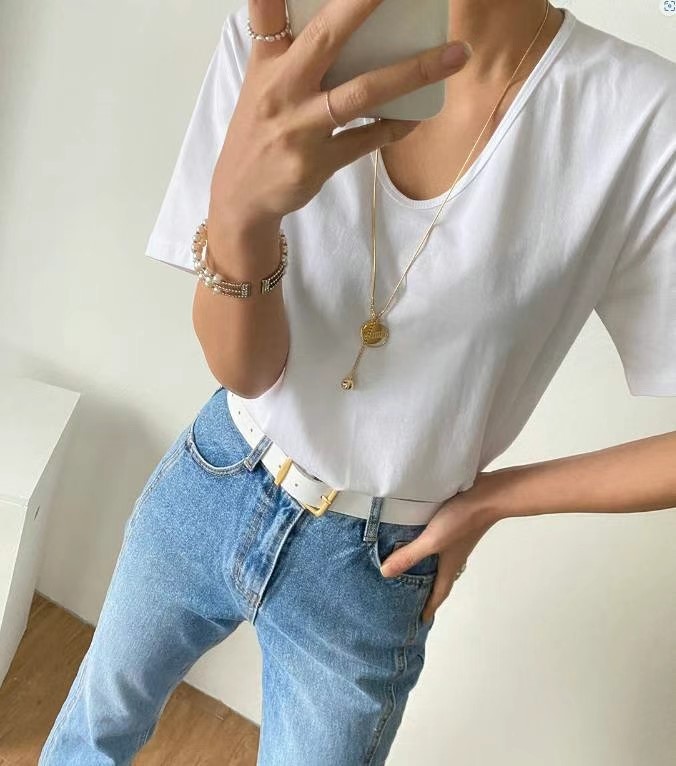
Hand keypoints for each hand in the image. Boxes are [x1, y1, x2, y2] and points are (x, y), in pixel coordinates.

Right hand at [210, 0, 471, 229]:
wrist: (241, 197)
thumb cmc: (260, 132)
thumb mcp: (262, 83)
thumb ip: (288, 46)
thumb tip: (330, 13)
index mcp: (267, 63)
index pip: (269, 8)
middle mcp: (282, 90)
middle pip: (327, 37)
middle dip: (364, 4)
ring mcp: (300, 128)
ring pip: (362, 94)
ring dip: (413, 72)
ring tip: (456, 55)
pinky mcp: (316, 163)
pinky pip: (368, 140)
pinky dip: (397, 126)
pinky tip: (418, 114)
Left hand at [379, 471, 502, 623]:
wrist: (486, 494)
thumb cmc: (461, 521)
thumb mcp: (431, 541)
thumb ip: (409, 556)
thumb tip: (385, 574)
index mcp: (449, 566)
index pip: (439, 593)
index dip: (430, 607)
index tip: (421, 621)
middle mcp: (452, 556)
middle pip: (438, 578)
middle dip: (426, 589)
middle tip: (410, 597)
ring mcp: (454, 539)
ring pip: (437, 559)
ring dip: (425, 566)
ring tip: (407, 568)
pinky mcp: (452, 524)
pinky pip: (436, 541)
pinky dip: (425, 545)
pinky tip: (414, 536)